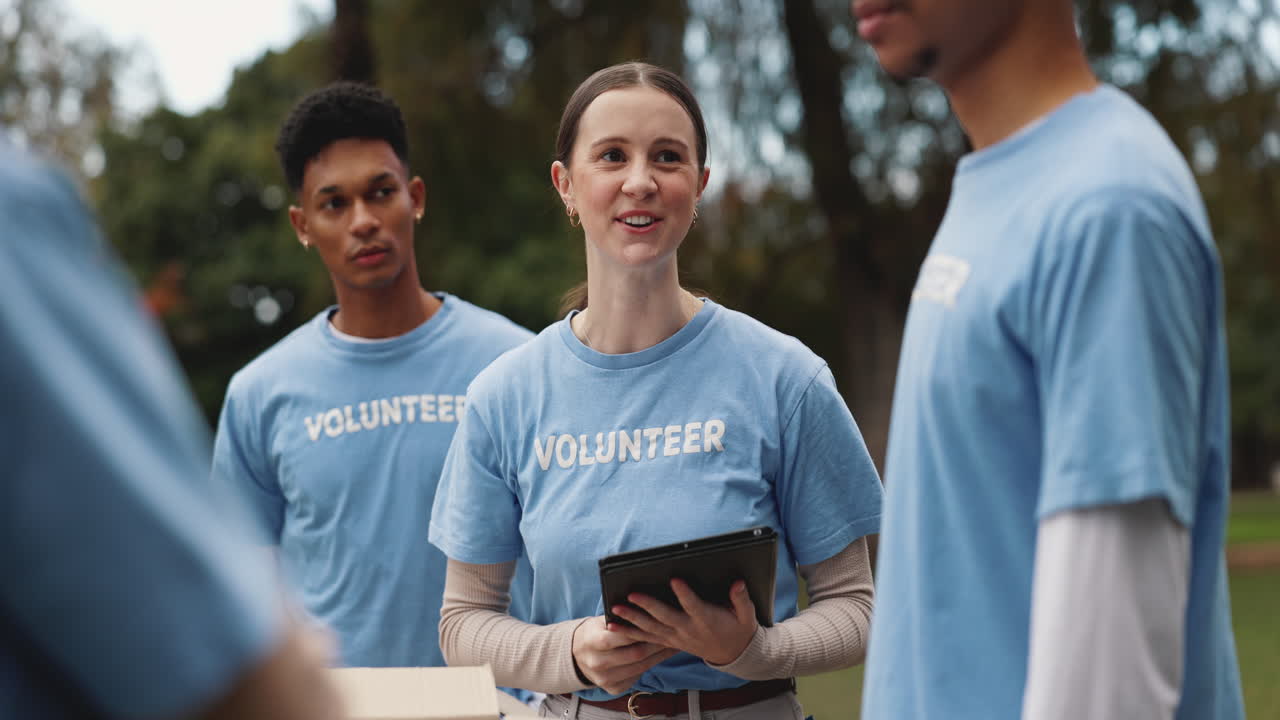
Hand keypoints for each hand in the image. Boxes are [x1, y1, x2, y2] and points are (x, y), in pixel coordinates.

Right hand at [571, 616, 679, 694]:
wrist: (577, 655)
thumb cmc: (595, 632)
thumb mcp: (600, 621)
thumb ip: (618, 618)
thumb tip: (647, 607)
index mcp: (591, 641)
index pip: (621, 635)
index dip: (642, 628)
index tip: (661, 620)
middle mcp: (597, 663)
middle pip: (634, 654)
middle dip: (657, 643)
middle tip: (676, 633)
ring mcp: (604, 679)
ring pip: (639, 667)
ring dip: (659, 656)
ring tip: (675, 644)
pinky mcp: (612, 688)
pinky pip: (637, 677)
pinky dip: (652, 666)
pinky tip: (663, 656)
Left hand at [610, 579, 757, 665]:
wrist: (732, 653)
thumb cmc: (739, 628)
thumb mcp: (747, 614)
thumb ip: (741, 598)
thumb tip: (738, 583)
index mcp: (706, 619)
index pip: (693, 606)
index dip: (685, 594)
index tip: (675, 580)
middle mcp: (688, 629)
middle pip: (665, 617)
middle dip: (648, 605)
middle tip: (632, 594)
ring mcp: (676, 636)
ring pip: (651, 628)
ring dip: (632, 619)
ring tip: (615, 609)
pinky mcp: (669, 641)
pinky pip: (646, 638)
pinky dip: (629, 633)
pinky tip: (613, 626)